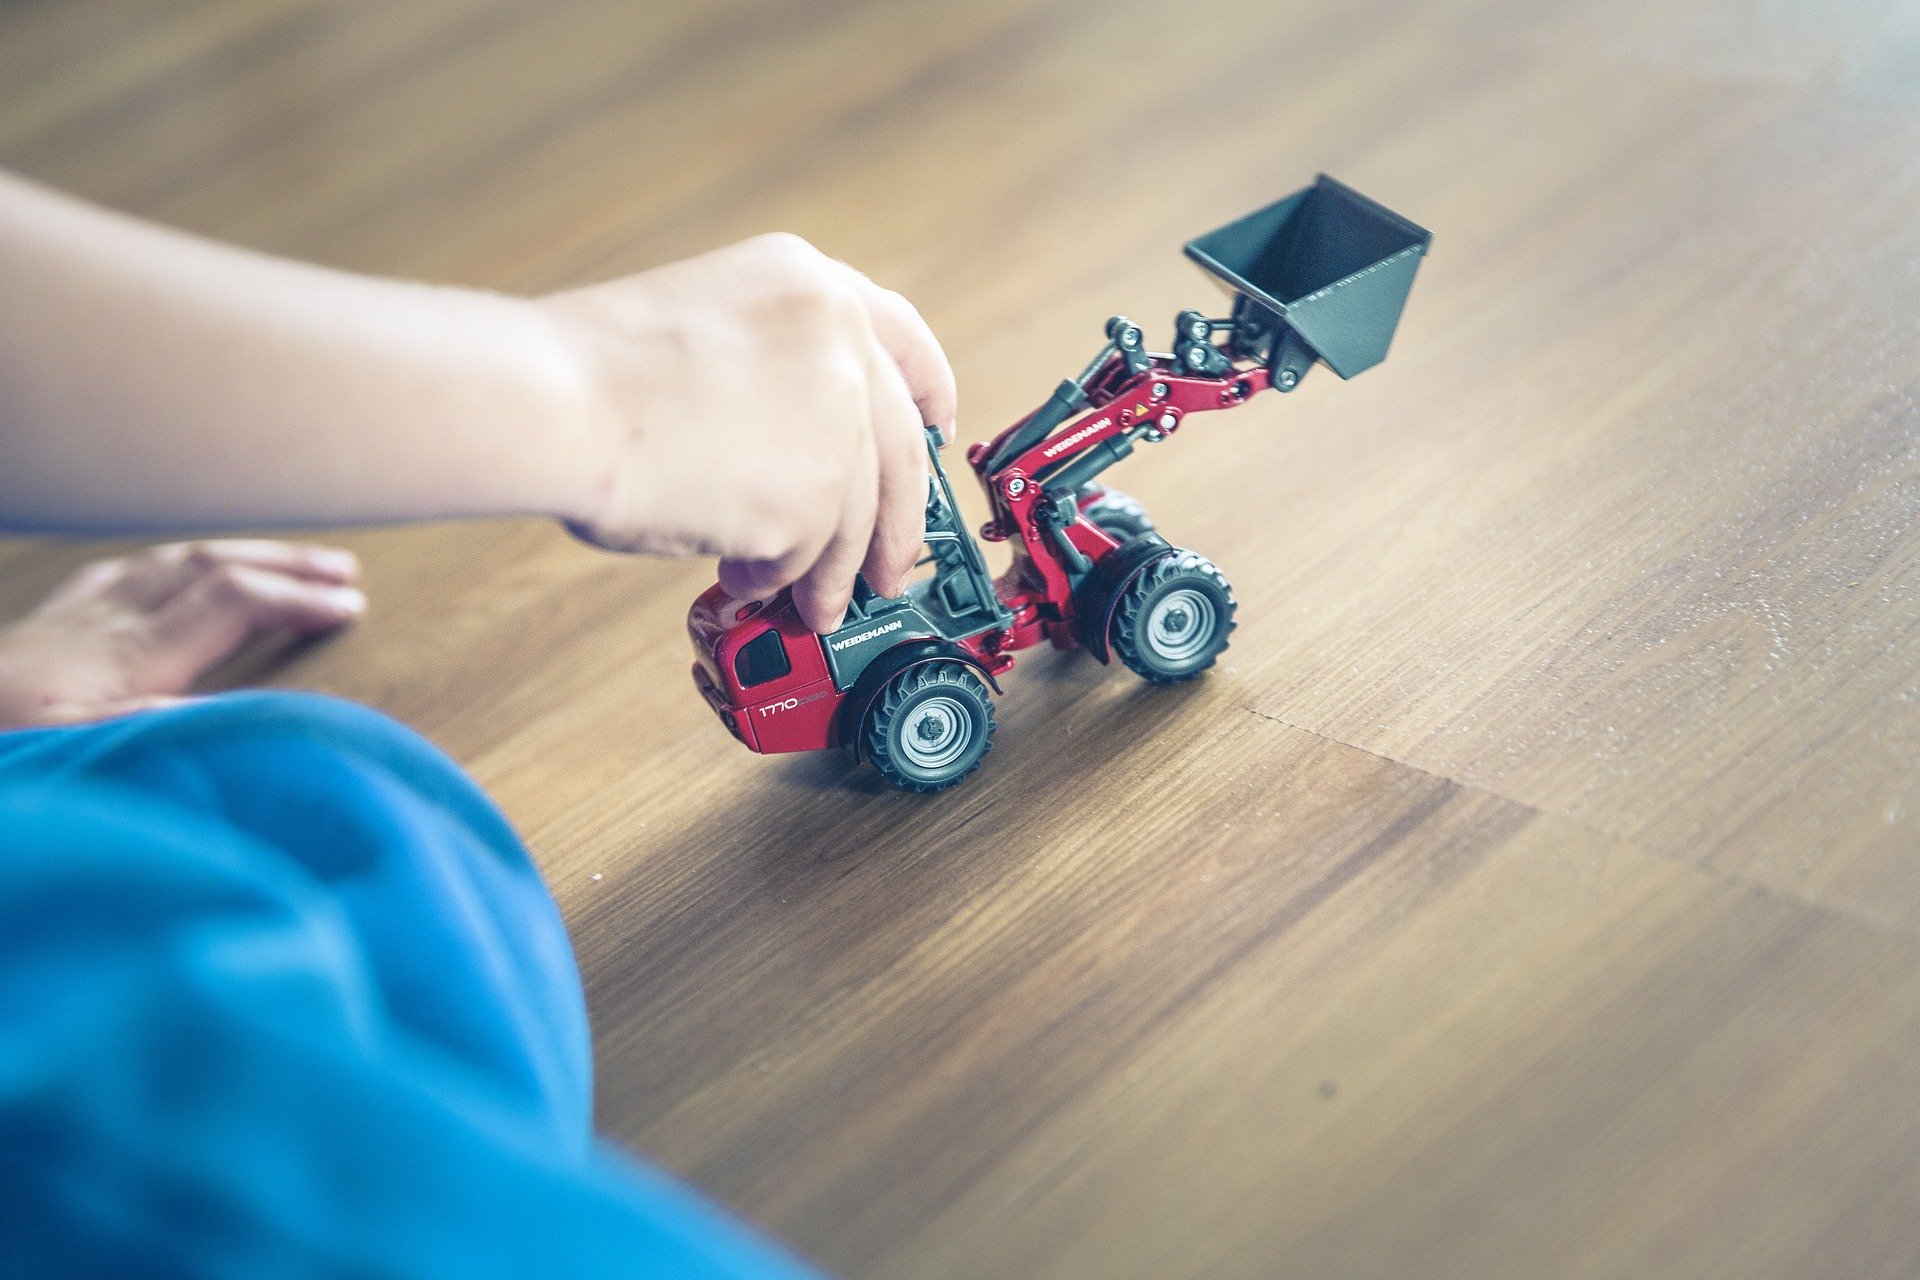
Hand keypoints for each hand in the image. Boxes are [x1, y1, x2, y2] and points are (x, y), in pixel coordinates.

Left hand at [0, 540, 364, 729]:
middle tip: (345, 569)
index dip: (298, 600)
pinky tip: (169, 570)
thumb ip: (157, 726)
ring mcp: (70, 620)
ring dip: (237, 555)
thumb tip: (240, 706)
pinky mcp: (41, 629)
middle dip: (284, 564)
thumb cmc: (1, 747)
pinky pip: (115, 577)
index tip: (352, 609)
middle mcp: (103, 625)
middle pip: (211, 568)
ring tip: (283, 562)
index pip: (233, 603)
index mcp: (125, 659)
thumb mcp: (75, 751)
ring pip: (169, 563)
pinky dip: (165, 565)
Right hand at [543, 233, 956, 632]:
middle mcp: (839, 341)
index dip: (928, 391)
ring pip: (857, 518)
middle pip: (900, 451)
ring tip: (809, 604)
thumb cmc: (590, 372)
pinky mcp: (815, 495)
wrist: (554, 402)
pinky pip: (808, 556)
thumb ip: (774, 371)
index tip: (938, 427)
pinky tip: (742, 577)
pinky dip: (777, 578)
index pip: (904, 338)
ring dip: (832, 572)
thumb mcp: (707, 326)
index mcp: (808, 282)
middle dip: (898, 523)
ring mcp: (834, 419)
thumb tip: (803, 453)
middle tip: (891, 566)